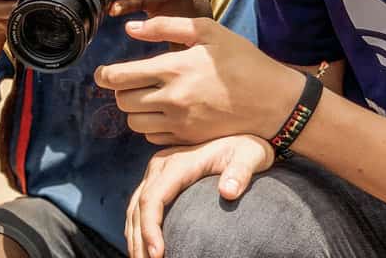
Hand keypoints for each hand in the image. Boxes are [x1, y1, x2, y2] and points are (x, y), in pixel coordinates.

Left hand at [95, 17, 303, 143]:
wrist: (272, 100)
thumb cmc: (242, 59)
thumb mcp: (208, 31)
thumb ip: (166, 26)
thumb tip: (130, 29)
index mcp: (174, 68)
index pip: (122, 77)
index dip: (105, 75)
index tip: (101, 72)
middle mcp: (172, 98)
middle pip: (123, 101)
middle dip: (119, 90)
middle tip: (129, 80)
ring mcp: (180, 123)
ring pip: (135, 123)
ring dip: (134, 109)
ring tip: (146, 95)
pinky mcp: (189, 139)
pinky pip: (153, 138)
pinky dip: (151, 126)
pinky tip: (164, 111)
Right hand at [126, 135, 273, 257]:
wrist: (242, 139)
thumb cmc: (246, 150)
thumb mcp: (250, 157)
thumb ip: (240, 172)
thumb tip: (229, 192)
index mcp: (179, 162)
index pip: (153, 197)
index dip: (150, 228)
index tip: (158, 255)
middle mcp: (163, 164)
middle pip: (139, 206)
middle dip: (140, 241)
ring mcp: (159, 171)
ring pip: (135, 207)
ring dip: (136, 237)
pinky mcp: (161, 179)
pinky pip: (141, 205)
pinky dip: (138, 228)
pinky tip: (145, 247)